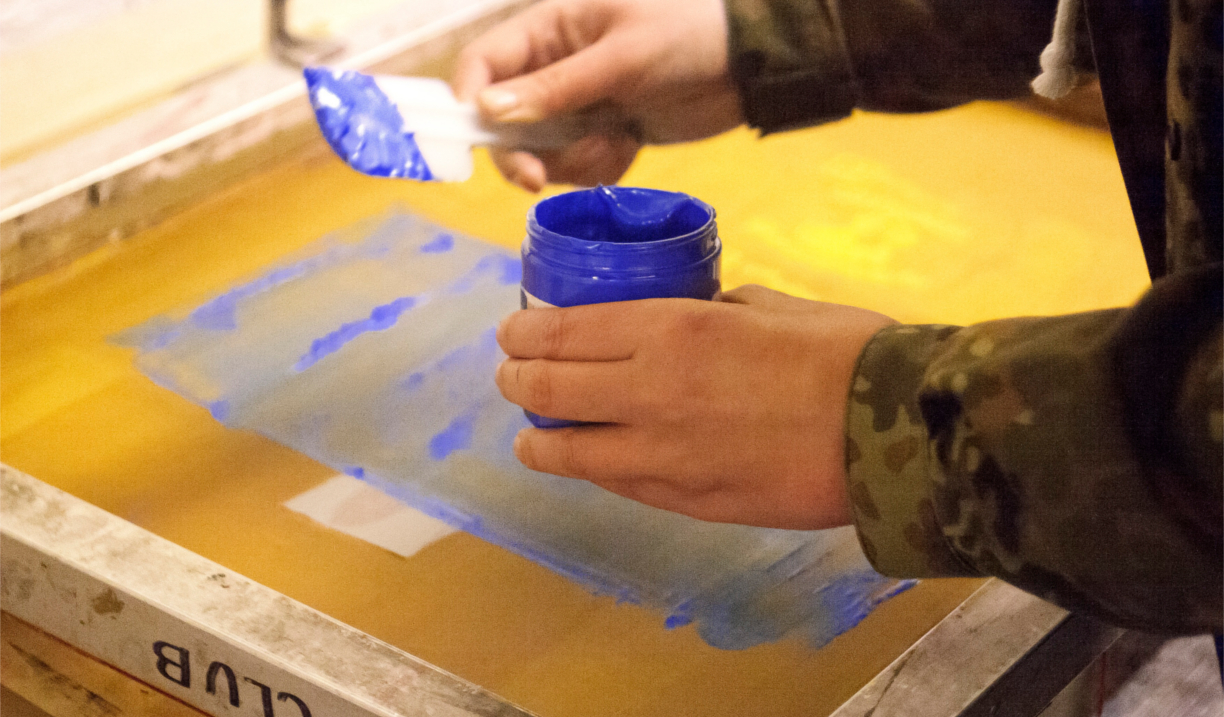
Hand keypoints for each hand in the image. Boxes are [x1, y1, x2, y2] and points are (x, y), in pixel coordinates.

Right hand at [452, 0, 741, 190]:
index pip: (484, 63)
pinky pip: (577, 165)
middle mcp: (554, 68)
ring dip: (571, 161)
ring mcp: (578, 105)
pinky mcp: (603, 134)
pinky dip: (598, 166)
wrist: (751, 67)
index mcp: (550, 28)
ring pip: (541, 151)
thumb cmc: (688, 38)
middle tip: (538, 179)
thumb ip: (557, 88)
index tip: (480, 139)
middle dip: (521, 153)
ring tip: (614, 143)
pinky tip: (628, 148)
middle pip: (503, 120)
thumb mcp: (622, 59)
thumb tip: (489, 111)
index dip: (469, 100)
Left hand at [494, 285, 896, 528]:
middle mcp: (651, 391)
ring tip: (531, 436)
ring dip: (539, 439)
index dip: (524, 334)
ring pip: (570, 451)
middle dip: (518, 380)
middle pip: (551, 389)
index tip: (510, 333)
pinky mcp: (688, 500)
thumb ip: (713, 308)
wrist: (892, 431)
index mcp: (671, 328)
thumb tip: (691, 314)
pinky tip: (588, 465)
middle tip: (512, 376)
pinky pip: (619, 485)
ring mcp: (664, 455)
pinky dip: (592, 471)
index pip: (564, 332)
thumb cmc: (842, 351)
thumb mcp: (768, 304)